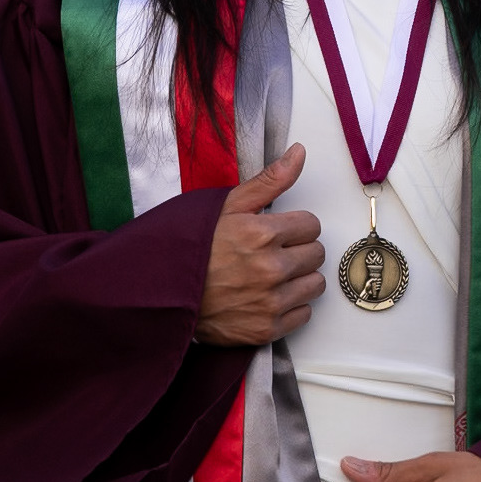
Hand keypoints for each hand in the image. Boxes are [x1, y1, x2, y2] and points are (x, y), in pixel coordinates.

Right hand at [196, 144, 324, 346]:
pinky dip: (291, 306)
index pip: (311, 225)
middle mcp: (270, 269)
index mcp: (262, 234)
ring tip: (273, 275)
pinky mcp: (267, 329)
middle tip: (273, 252)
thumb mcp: (228, 206)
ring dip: (299, 278)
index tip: (277, 232)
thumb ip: (269, 180)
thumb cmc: (194, 248)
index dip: (294, 226)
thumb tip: (299, 153)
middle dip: (298, 250)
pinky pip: (304, 314)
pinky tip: (268, 297)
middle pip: (316, 254)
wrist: (164, 293)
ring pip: (315, 284)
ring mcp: (270, 302)